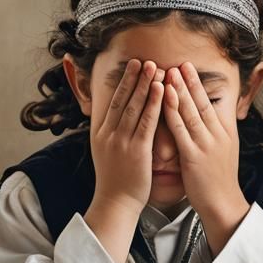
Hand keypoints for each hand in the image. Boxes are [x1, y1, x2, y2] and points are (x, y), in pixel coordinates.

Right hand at [89, 59, 163, 216]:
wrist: (114, 203)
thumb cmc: (115, 181)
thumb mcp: (105, 153)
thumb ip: (110, 134)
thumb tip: (114, 119)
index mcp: (100, 134)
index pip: (112, 102)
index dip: (123, 83)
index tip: (132, 67)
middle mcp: (109, 134)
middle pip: (122, 100)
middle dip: (133, 78)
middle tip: (142, 59)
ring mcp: (121, 141)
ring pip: (134, 107)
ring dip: (145, 85)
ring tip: (154, 67)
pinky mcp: (136, 150)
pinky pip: (146, 122)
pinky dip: (154, 104)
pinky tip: (161, 90)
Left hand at [162, 62, 247, 253]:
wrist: (223, 204)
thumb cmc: (218, 181)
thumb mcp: (223, 152)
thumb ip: (216, 134)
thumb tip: (209, 119)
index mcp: (224, 133)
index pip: (210, 103)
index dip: (198, 84)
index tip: (188, 68)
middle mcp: (217, 135)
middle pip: (202, 102)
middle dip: (190, 81)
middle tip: (179, 62)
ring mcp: (206, 145)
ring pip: (191, 112)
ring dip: (180, 90)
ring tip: (170, 72)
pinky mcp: (194, 157)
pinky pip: (181, 130)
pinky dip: (173, 111)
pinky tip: (166, 98)